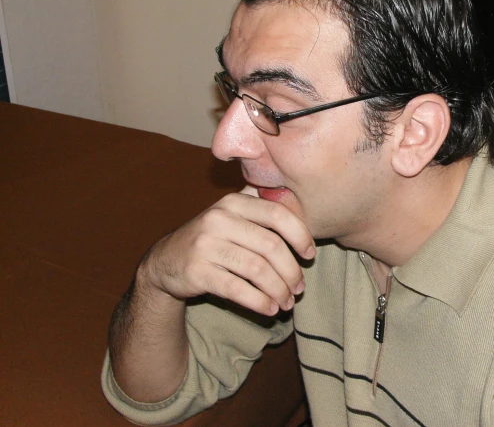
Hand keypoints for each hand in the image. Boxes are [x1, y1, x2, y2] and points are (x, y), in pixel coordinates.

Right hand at [138, 186, 314, 315]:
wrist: (165, 260)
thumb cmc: (211, 237)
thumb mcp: (230, 214)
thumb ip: (259, 205)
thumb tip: (301, 202)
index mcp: (234, 202)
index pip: (277, 214)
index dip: (300, 235)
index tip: (310, 254)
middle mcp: (219, 219)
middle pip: (271, 246)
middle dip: (291, 271)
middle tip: (299, 287)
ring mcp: (206, 245)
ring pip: (257, 270)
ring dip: (278, 290)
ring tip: (287, 302)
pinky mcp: (197, 272)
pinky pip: (238, 289)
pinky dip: (259, 302)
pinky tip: (269, 309)